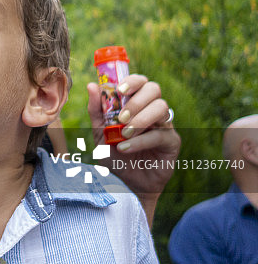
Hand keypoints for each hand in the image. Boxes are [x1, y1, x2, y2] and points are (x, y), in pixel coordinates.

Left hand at [87, 75, 180, 196]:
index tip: (119, 90)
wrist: (125, 183)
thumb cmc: (114, 155)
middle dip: (136, 100)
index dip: (132, 81)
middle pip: (154, 89)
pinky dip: (140, 141)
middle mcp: (152, 110)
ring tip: (124, 133)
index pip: (141, 82)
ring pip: (161, 108)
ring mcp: (164, 125)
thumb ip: (96, 111)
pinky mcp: (172, 142)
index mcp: (136, 103)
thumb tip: (91, 85)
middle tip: (122, 116)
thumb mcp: (100, 133)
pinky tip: (125, 148)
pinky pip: (160, 134)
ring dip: (140, 119)